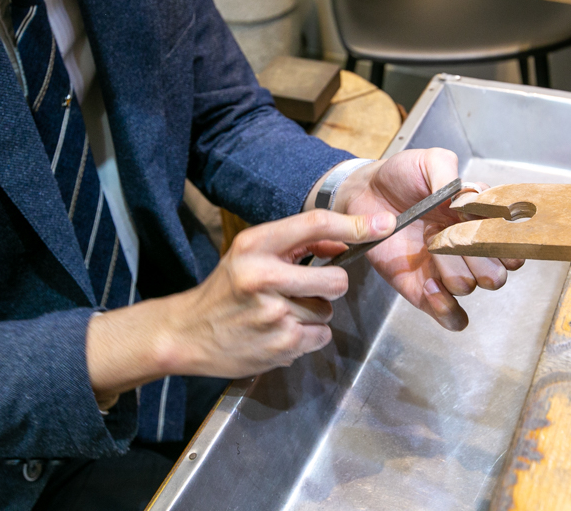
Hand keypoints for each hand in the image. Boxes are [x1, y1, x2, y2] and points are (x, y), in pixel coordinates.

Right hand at [86, 209, 394, 399]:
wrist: (187, 333)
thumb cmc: (226, 289)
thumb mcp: (251, 253)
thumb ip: (295, 245)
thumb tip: (344, 241)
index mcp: (255, 245)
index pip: (316, 224)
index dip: (355, 225)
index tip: (383, 224)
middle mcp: (264, 277)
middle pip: (335, 279)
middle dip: (330, 285)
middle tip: (306, 288)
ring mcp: (273, 315)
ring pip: (327, 312)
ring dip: (313, 314)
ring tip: (280, 314)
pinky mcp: (280, 346)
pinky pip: (319, 337)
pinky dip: (306, 336)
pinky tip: (278, 332)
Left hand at [331, 149, 523, 330]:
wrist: (366, 194)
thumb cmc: (402, 175)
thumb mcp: (429, 161)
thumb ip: (450, 174)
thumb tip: (468, 200)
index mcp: (480, 221)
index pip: (512, 244)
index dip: (502, 240)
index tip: (478, 225)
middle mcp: (469, 250)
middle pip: (497, 274)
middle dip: (476, 259)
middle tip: (449, 236)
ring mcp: (448, 271)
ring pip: (470, 288)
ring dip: (451, 271)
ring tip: (428, 249)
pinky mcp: (425, 291)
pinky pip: (451, 317)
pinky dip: (444, 306)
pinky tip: (428, 283)